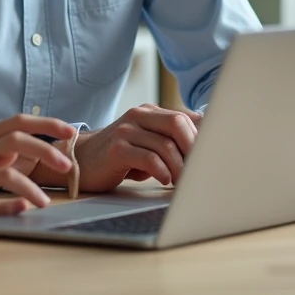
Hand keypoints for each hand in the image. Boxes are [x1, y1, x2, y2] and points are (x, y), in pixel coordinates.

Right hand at [0, 115, 75, 220]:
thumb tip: (21, 150)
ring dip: (33, 187)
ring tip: (46, 201)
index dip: (47, 124)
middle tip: (67, 166)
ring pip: (7, 175)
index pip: (18, 122)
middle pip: (17, 142)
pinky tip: (24, 209)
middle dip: (48, 152)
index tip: (71, 131)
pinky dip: (10, 206)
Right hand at [34, 104, 199, 193]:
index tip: (214, 157)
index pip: (186, 117)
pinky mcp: (116, 148)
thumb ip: (170, 140)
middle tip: (201, 171)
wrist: (79, 161)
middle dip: (195, 150)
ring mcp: (126, 130)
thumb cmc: (119, 156)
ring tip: (183, 182)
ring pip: (165, 144)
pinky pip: (148, 158)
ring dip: (180, 168)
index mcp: (149, 112)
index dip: (204, 137)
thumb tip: (209, 148)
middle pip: (178, 124)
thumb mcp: (147, 144)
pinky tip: (164, 180)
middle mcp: (138, 116)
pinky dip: (162, 171)